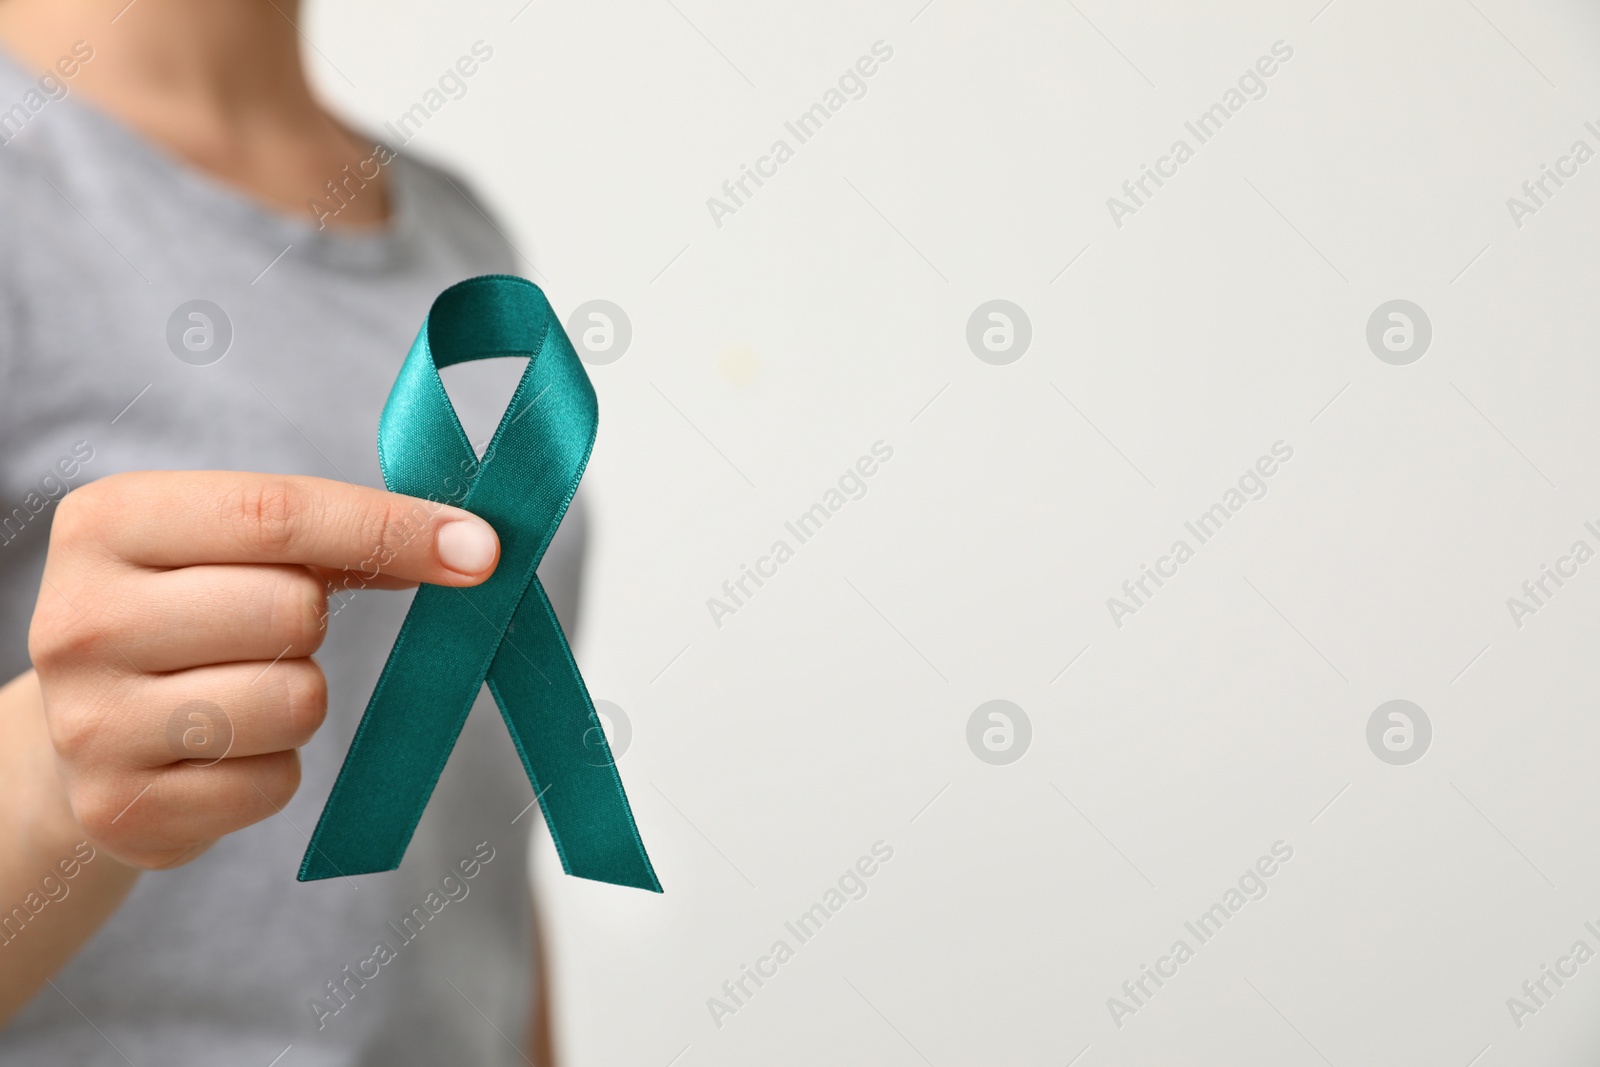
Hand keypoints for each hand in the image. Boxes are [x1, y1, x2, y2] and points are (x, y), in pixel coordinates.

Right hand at [25, 471, 499, 869]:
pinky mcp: (120, 810)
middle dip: (314, 621)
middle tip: (276, 629)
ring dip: (300, 697)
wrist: (76, 731)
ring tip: (240, 688)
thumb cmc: (184, 614)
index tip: (479, 548)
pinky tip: (222, 751)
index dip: (391, 528)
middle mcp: (77, 621)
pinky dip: (276, 766)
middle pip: (291, 611)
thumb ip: (335, 534)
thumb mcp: (225, 547)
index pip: (276, 514)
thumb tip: (471, 545)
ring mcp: (89, 724)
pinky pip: (275, 781)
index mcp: (107, 523)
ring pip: (293, 701)